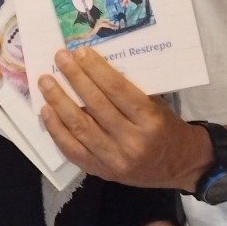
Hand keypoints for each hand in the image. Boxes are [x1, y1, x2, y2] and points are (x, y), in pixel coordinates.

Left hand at [38, 48, 209, 189]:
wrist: (180, 166)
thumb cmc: (166, 128)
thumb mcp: (156, 105)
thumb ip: (129, 91)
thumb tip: (93, 67)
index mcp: (150, 121)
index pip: (118, 90)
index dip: (96, 70)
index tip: (80, 52)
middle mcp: (132, 142)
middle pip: (96, 106)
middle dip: (75, 79)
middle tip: (60, 59)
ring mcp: (115, 160)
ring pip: (80, 128)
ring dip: (59, 102)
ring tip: (46, 82)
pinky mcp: (102, 172)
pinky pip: (72, 150)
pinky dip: (56, 130)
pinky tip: (47, 111)